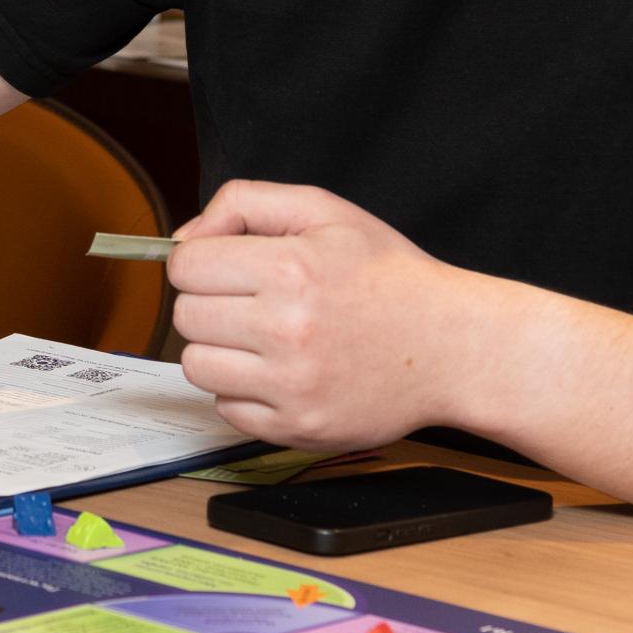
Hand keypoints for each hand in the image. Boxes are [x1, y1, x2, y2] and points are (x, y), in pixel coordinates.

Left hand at [170, 180, 476, 449]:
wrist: (450, 346)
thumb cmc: (389, 276)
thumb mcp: (324, 210)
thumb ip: (244, 204)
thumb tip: (183, 238)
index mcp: (291, 268)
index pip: (186, 267)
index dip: (202, 261)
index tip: (226, 266)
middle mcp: (287, 329)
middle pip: (186, 316)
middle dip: (210, 302)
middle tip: (252, 301)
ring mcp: (291, 386)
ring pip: (197, 366)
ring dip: (220, 349)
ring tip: (264, 337)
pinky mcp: (297, 428)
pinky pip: (226, 409)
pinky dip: (243, 391)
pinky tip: (280, 371)